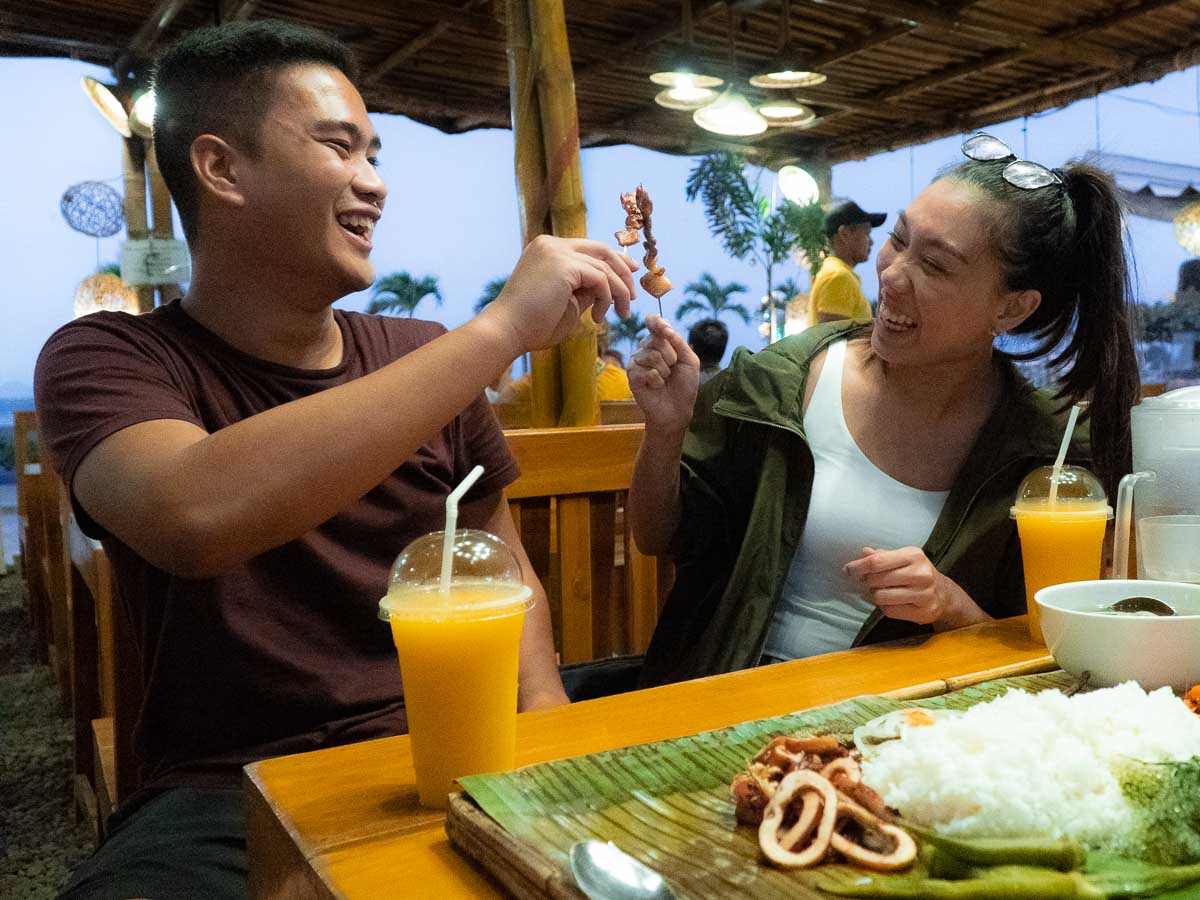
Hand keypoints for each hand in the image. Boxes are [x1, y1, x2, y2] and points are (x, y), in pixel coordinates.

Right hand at [482, 235, 637, 353]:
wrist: (507, 331)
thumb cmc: (532, 325)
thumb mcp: (567, 303)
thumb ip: (586, 290)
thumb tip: (609, 287)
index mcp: (547, 249)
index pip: (589, 248)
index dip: (614, 260)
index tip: (630, 275)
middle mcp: (551, 244)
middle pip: (601, 249)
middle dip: (623, 271)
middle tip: (634, 295)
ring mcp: (556, 251)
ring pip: (604, 266)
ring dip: (618, 292)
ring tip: (620, 315)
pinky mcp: (563, 264)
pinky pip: (600, 278)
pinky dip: (607, 298)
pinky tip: (598, 317)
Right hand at [628, 315, 700, 435]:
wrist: (677, 409)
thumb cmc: (684, 385)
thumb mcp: (689, 360)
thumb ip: (678, 341)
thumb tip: (666, 327)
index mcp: (660, 342)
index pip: (653, 322)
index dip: (657, 322)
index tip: (667, 330)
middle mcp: (646, 349)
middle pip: (655, 339)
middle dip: (670, 356)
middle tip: (672, 369)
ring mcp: (637, 362)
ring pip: (651, 355)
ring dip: (664, 371)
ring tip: (664, 379)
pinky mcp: (632, 376)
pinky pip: (644, 371)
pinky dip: (656, 380)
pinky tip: (656, 386)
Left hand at [844, 546, 987, 628]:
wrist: (944, 594)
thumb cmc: (916, 573)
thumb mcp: (903, 559)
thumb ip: (883, 556)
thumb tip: (864, 552)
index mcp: (914, 555)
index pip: (877, 561)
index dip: (858, 566)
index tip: (848, 570)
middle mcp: (921, 574)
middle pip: (877, 580)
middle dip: (866, 582)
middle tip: (866, 582)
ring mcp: (924, 594)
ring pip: (882, 597)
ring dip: (874, 595)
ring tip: (878, 592)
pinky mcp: (924, 612)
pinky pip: (890, 611)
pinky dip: (884, 607)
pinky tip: (889, 602)